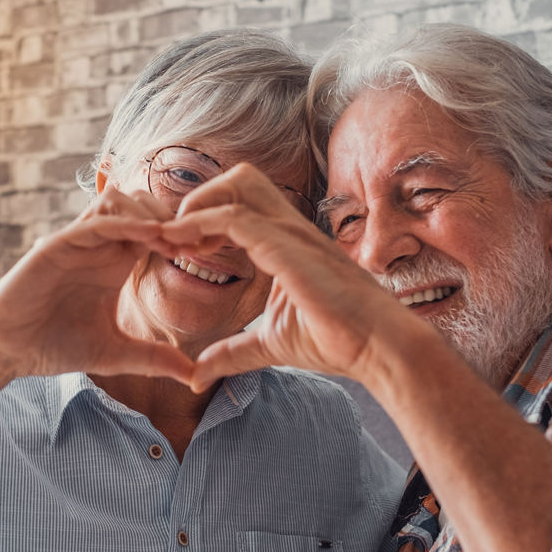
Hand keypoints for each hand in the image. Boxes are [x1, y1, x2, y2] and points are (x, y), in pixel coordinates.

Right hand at [0, 187, 194, 383]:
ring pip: (120, 200)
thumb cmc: (56, 345)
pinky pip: (95, 221)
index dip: (185, 235)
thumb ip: (155, 359)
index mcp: (116, 262)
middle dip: (174, 217)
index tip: (209, 250)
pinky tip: (150, 234)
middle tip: (199, 239)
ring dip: (150, 212)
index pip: (158, 230)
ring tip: (174, 238)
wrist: (8, 349)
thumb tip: (196, 377)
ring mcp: (78, 240)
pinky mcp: (58, 244)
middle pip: (144, 205)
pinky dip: (125, 222)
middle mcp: (100, 245)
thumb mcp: (116, 354)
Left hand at [160, 164, 409, 390]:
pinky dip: (201, 224)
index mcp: (286, 242)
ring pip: (236, 185)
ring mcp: (291, 233)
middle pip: (239, 178)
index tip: (177, 247)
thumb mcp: (270, 345)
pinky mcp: (288, 249)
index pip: (240, 203)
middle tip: (177, 238)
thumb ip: (232, 353)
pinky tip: (182, 248)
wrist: (379, 349)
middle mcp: (289, 228)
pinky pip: (236, 219)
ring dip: (197, 207)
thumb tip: (197, 374)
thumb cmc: (337, 342)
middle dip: (201, 198)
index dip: (203, 217)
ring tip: (172, 240)